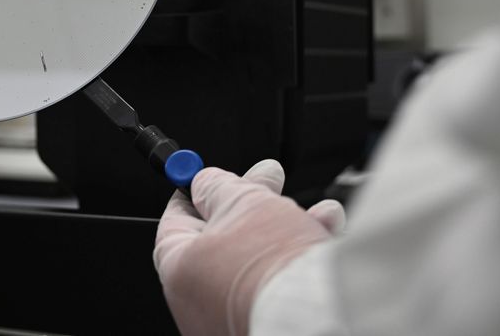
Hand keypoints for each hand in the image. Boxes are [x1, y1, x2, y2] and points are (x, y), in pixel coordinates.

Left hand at [153, 160, 344, 335]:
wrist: (319, 313)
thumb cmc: (271, 267)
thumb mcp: (242, 203)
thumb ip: (217, 186)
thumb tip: (205, 181)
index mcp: (178, 271)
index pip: (175, 223)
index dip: (194, 193)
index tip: (208, 178)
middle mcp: (198, 301)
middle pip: (223, 238)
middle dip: (253, 205)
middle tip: (270, 181)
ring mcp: (231, 315)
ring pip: (257, 258)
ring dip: (287, 227)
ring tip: (314, 211)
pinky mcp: (266, 324)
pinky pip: (277, 282)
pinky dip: (297, 258)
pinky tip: (324, 233)